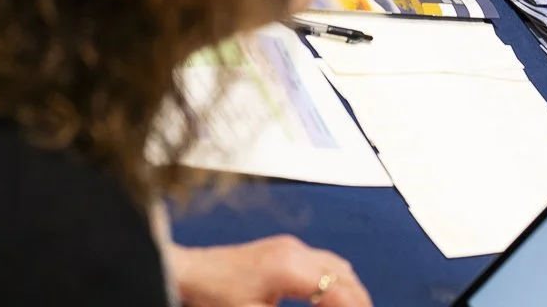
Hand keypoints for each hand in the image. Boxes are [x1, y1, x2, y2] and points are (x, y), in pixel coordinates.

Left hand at [169, 236, 370, 306]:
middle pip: (343, 273)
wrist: (187, 272)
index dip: (355, 306)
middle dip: (358, 298)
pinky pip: (321, 259)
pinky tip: (332, 296)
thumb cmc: (212, 295)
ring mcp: (289, 245)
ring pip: (336, 264)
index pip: (337, 289)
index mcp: (289, 268)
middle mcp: (294, 250)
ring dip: (348, 287)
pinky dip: (335, 278)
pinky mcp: (282, 247)